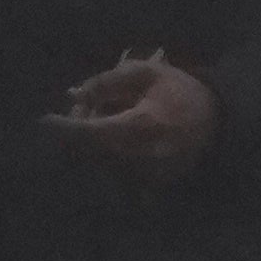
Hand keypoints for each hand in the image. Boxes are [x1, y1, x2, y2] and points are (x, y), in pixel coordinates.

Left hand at [50, 50, 217, 177]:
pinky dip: (107, 163)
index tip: (44, 120)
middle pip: (91, 152)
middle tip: (84, 109)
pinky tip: (113, 144)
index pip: (92, 132)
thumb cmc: (178, 90)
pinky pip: (116, 179)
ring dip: (92, 146)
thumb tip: (74, 95)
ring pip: (100, 166)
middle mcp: (143, 157)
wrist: (216, 120)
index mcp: (143, 124)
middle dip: (78, 133)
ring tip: (106, 121)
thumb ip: (107, 81)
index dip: (64, 128)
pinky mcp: (152, 188)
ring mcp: (148, 177)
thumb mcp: (145, 73)